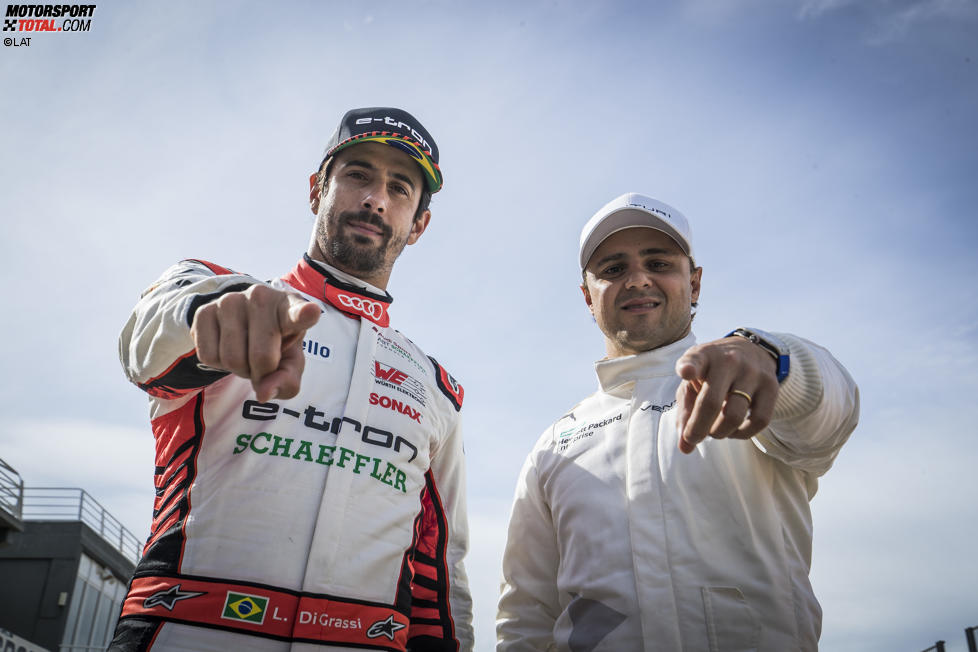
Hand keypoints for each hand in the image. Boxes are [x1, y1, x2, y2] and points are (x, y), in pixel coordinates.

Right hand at [190, 284, 320, 401]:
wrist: (243, 321)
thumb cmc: (276, 343)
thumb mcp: (290, 363)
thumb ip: (286, 381)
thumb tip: (263, 393)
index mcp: (290, 307)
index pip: (297, 313)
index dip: (304, 314)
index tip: (311, 312)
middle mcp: (261, 297)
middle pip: (261, 357)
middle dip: (261, 372)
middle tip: (262, 362)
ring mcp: (230, 300)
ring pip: (231, 358)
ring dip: (238, 369)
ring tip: (245, 352)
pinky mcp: (204, 310)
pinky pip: (208, 356)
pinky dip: (218, 364)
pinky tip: (226, 347)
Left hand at [674, 336, 779, 453]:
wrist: (751, 352)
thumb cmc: (712, 374)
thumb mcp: (692, 383)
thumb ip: (685, 414)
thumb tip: (685, 448)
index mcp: (703, 356)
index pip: (694, 359)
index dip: (688, 367)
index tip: (686, 373)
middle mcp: (729, 361)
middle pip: (711, 402)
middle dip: (698, 429)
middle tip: (693, 438)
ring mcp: (752, 372)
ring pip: (734, 416)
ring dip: (719, 433)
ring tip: (714, 430)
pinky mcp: (772, 386)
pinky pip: (759, 421)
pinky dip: (743, 434)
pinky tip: (733, 430)